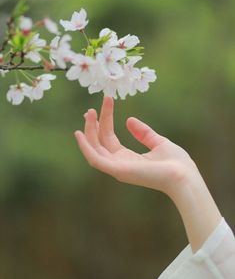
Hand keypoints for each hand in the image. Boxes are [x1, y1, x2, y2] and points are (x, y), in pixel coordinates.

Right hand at [74, 96, 197, 197]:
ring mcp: (117, 168)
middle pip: (100, 142)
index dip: (105, 121)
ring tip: (88, 114)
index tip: (106, 102)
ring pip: (94, 149)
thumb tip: (129, 120)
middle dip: (93, 125)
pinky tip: (80, 133)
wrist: (184, 175)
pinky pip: (95, 159)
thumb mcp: (157, 142)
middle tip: (90, 109)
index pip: (109, 138)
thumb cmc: (175, 163)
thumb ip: (143, 133)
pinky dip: (86, 147)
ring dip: (89, 132)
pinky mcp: (118, 170)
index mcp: (127, 159)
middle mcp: (119, 164)